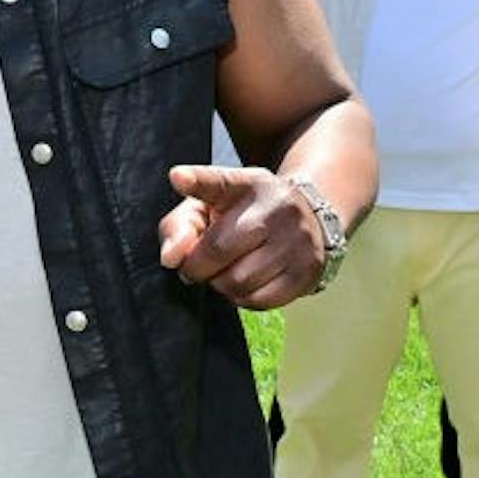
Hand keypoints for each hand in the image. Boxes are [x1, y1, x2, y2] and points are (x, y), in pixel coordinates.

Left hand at [158, 164, 324, 309]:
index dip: (195, 180)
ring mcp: (296, 239)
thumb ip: (179, 227)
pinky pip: (259, 300)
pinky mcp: (307, 270)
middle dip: (196, 267)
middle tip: (196, 267)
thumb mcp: (208, 206)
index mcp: (244, 184)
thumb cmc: (243, 215)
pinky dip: (241, 298)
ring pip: (238, 281)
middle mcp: (275, 207)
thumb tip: (171, 258)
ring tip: (223, 272)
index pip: (218, 181)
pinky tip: (243, 283)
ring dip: (219, 285)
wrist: (306, 220)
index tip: (177, 177)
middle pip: (219, 249)